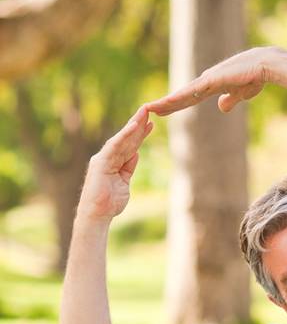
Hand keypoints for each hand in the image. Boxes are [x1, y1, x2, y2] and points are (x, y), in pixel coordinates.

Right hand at [78, 106, 153, 220]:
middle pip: (127, 138)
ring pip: (122, 138)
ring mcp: (104, 158)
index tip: (152, 123)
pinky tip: (134, 126)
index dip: (141, 134)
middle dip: (139, 124)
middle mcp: (108, 157)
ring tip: (144, 112)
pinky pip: (115, 145)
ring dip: (134, 125)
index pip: (130, 145)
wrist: (97, 214)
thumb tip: (136, 154)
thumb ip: (128, 168)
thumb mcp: (124, 182)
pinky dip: (124, 135)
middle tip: (150, 109)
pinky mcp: (101, 161)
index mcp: (115, 162)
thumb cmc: (109, 202)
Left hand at [146, 47, 278, 116]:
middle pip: (182, 96)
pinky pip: (192, 91)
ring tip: (151, 108)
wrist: (264, 66)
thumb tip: (221, 107)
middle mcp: (206, 81)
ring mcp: (208, 80)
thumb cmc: (255, 77)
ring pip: (183, 94)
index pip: (190, 98)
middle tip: (148, 110)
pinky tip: (168, 102)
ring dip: (167, 102)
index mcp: (212, 86)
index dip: (176, 105)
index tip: (163, 110)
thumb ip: (230, 100)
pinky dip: (179, 97)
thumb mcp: (240, 94)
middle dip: (166, 104)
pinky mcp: (212, 80)